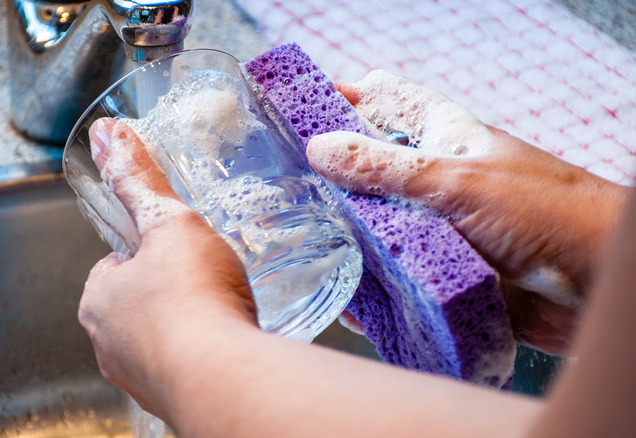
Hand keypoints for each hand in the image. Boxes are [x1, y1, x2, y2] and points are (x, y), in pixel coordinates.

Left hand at [78, 117, 256, 416]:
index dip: (145, 251)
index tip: (172, 247)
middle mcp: (109, 344)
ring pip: (159, 338)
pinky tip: (227, 341)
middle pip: (137, 303)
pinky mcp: (171, 399)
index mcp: (99, 300)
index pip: (114, 265)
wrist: (226, 376)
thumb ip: (139, 180)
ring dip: (185, 324)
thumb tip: (108, 135)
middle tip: (204, 275)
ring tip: (221, 307)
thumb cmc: (192, 299)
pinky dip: (201, 354)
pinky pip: (184, 368)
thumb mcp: (169, 222)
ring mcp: (139, 377)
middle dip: (166, 289)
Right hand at [306, 70, 628, 354]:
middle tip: (283, 190)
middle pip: (370, 171)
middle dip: (330, 180)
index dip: (340, 98)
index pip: (384, 102)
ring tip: (305, 247)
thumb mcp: (458, 181)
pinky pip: (396, 279)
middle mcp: (434, 181)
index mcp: (442, 139)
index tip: (292, 107)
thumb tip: (321, 148)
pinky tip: (351, 301)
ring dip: (347, 240)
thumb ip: (387, 167)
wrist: (597, 287)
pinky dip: (373, 290)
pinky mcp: (441, 273)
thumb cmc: (546, 214)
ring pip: (376, 229)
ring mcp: (436, 229)